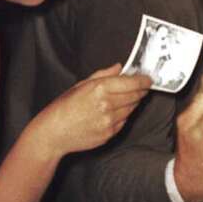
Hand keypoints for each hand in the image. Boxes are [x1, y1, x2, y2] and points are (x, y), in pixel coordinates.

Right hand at [36, 64, 150, 156]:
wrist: (54, 133)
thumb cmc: (63, 108)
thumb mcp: (80, 85)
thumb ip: (103, 74)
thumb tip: (119, 67)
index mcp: (100, 89)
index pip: (132, 83)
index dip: (144, 81)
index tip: (148, 79)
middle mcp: (107, 105)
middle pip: (136, 96)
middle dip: (141, 91)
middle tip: (142, 87)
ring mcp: (110, 121)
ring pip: (131, 109)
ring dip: (132, 103)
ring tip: (122, 100)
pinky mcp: (110, 133)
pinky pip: (124, 122)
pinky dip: (122, 116)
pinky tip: (112, 113)